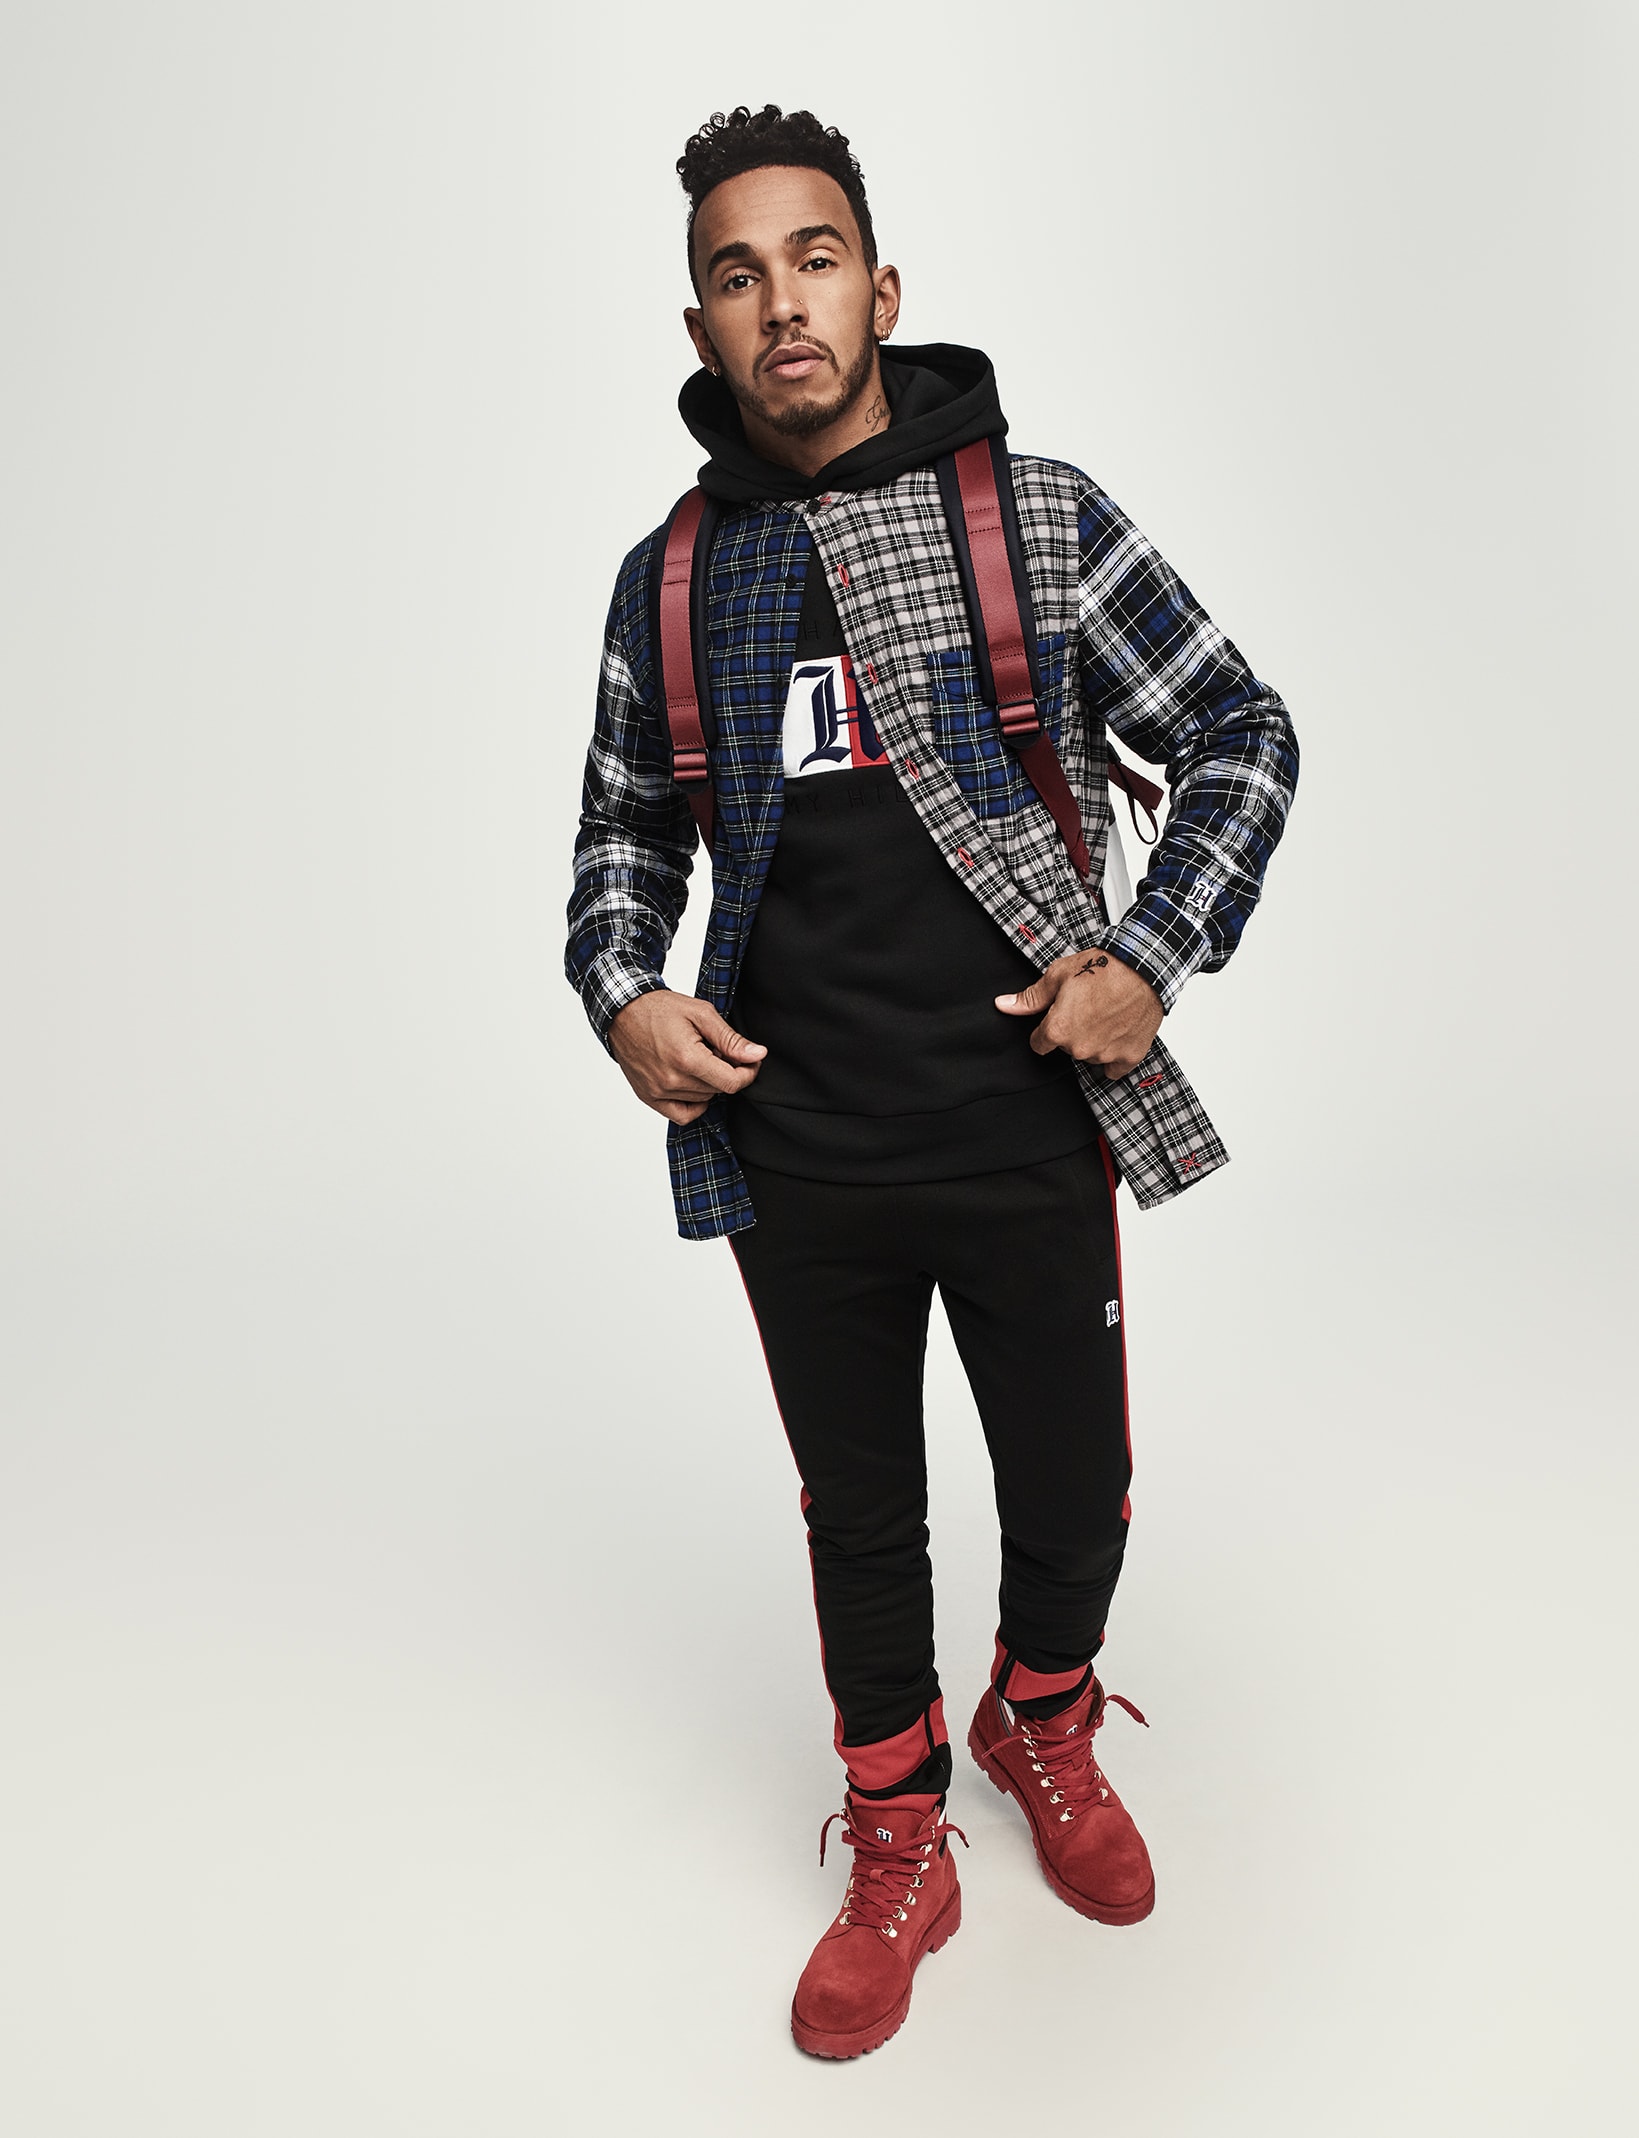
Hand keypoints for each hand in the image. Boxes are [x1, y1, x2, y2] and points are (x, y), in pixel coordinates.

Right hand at [608, 990, 766, 1123]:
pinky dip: (694, 1104)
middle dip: (725, 1071)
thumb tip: (757, 1054)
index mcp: (687, 1059)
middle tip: (715, 1050)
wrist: (622, 1013)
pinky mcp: (649, 1097)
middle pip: (719, 1090)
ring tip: (697, 1059)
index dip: (748, 1072)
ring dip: (708, 1083)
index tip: (750, 1060)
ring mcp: (658, 1092)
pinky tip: (693, 1084)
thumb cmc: (659, 1009)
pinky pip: (682, 1115)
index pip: (732, 1083)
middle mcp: (671, 1080)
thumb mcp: (701, 1014)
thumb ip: (730, 1039)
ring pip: (703, 1099)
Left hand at [996, 951, 1162, 1079]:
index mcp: (1058, 1029)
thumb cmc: (1103, 968)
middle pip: (1066, 1048)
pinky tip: (1118, 1033)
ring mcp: (1105, 1055)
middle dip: (1072, 1032)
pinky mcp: (1129, 1057)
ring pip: (1090, 1056)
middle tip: (1087, 1008)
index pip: (1039, 1044)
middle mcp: (1080, 1048)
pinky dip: (1114, 1054)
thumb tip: (1003, 1005)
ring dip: (1094, 1042)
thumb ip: (1031, 997)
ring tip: (1106, 1015)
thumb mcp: (1058, 975)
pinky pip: (1113, 1068)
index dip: (1046, 1029)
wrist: (1144, 968)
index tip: (1058, 1017)